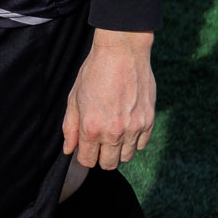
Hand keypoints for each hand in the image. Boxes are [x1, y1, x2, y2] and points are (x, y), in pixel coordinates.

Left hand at [62, 29, 155, 169]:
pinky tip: (126, 125)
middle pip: (109, 164)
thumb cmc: (94, 72)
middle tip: (99, 141)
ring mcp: (133, 129)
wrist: (122, 53)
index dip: (84, 156)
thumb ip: (70, 127)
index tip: (86, 147)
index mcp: (91, 127)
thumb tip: (69, 150)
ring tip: (113, 131)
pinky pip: (141, 145)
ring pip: (126, 157)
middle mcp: (113, 132)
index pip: (88, 161)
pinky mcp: (148, 122)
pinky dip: (134, 140)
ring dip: (118, 150)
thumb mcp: (74, 97)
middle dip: (101, 157)